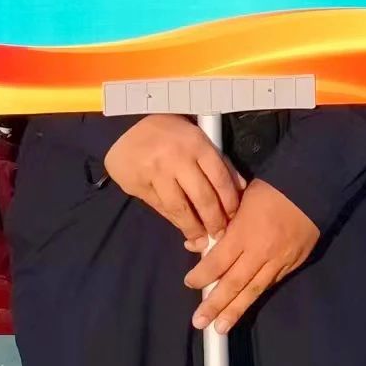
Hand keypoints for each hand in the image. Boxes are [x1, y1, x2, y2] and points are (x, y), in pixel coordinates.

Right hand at [104, 115, 243, 244]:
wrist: (126, 127)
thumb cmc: (169, 132)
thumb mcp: (196, 138)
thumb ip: (218, 161)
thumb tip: (240, 188)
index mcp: (196, 144)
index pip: (220, 178)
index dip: (229, 202)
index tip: (233, 216)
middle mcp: (177, 158)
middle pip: (203, 197)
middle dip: (214, 221)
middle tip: (219, 234)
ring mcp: (156, 172)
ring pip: (180, 209)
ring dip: (193, 228)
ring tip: (200, 238)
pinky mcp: (140, 184)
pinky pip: (161, 208)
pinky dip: (173, 220)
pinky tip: (181, 225)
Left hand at [184, 179, 319, 333]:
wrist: (311, 188)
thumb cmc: (270, 188)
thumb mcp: (239, 198)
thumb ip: (221, 223)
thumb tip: (198, 244)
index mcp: (244, 232)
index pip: (218, 262)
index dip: (202, 276)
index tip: (189, 283)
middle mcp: (260, 252)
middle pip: (234, 284)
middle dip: (215, 305)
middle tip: (199, 322)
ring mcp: (279, 261)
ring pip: (253, 291)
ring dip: (235, 311)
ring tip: (220, 327)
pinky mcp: (293, 265)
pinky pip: (271, 284)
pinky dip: (256, 295)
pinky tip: (245, 304)